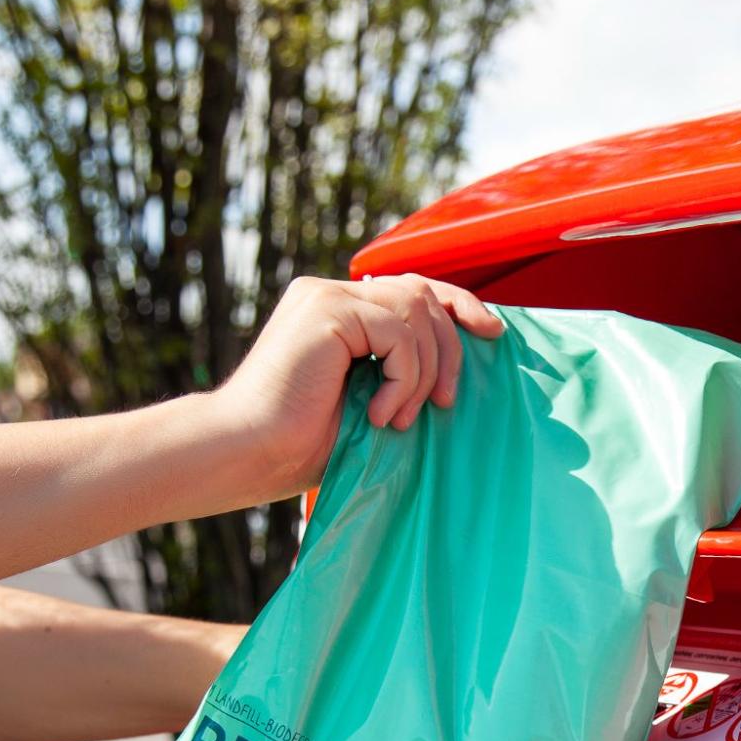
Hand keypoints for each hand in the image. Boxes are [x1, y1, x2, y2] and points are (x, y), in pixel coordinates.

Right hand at [213, 274, 504, 499]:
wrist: (247, 453)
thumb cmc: (300, 444)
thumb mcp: (369, 401)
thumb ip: (400, 372)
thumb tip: (456, 370)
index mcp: (339, 309)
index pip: (414, 287)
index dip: (458, 304)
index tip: (492, 332)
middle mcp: (331, 293)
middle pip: (423, 293)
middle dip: (450, 348)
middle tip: (443, 403)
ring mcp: (326, 297)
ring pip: (415, 311)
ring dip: (422, 372)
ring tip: (398, 416)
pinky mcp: (325, 310)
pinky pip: (397, 332)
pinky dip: (403, 378)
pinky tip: (379, 414)